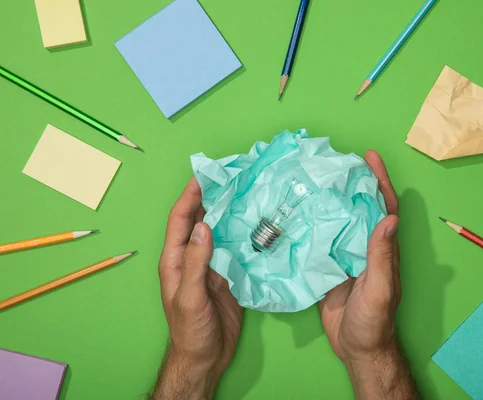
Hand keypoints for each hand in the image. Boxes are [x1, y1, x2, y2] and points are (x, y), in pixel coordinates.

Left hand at [151, 178, 242, 399]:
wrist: (205, 357)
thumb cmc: (190, 329)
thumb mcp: (189, 296)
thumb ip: (195, 262)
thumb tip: (204, 225)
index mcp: (176, 259)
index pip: (181, 220)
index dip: (190, 196)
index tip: (204, 174)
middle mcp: (193, 257)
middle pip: (201, 220)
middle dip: (212, 197)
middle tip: (231, 176)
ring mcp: (212, 265)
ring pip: (220, 232)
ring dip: (230, 213)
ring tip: (247, 192)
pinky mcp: (229, 275)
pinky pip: (235, 249)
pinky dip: (244, 234)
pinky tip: (257, 224)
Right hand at [319, 150, 415, 399]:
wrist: (356, 348)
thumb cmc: (374, 322)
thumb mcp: (380, 288)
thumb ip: (382, 256)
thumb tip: (390, 218)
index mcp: (381, 249)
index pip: (384, 208)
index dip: (379, 181)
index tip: (370, 157)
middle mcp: (364, 248)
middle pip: (359, 208)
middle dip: (350, 184)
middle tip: (333, 162)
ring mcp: (344, 257)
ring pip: (338, 222)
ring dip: (328, 202)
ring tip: (311, 180)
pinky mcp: (327, 269)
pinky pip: (319, 243)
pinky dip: (310, 227)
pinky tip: (297, 216)